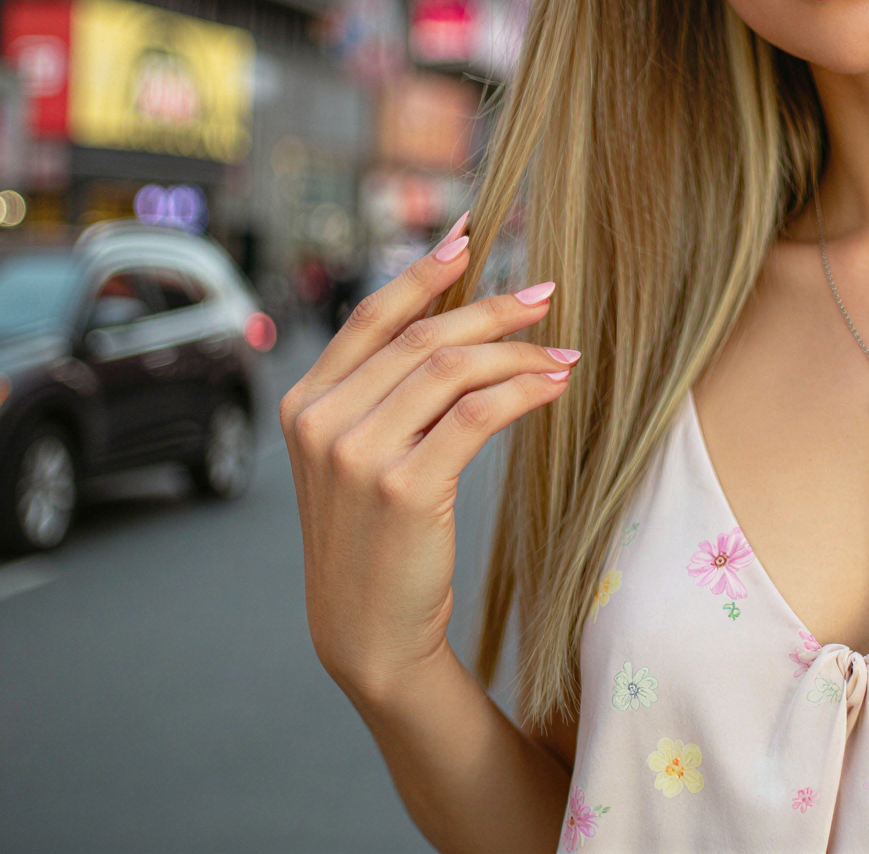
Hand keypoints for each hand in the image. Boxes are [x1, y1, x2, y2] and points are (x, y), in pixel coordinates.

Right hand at [279, 215, 574, 707]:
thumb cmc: (378, 539)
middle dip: (491, 306)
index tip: (469, 237)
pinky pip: (476, 414)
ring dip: (518, 351)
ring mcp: (358, 455)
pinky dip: (523, 390)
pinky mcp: (403, 487)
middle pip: (422, 336)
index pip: (371, 317)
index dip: (423, 272)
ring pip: (452, 368)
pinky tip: (555, 385)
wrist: (368, 631)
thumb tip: (450, 318)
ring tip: (563, 351)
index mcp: (305, 405)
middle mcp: (322, 422)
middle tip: (545, 293)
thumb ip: (383, 393)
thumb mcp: (359, 458)